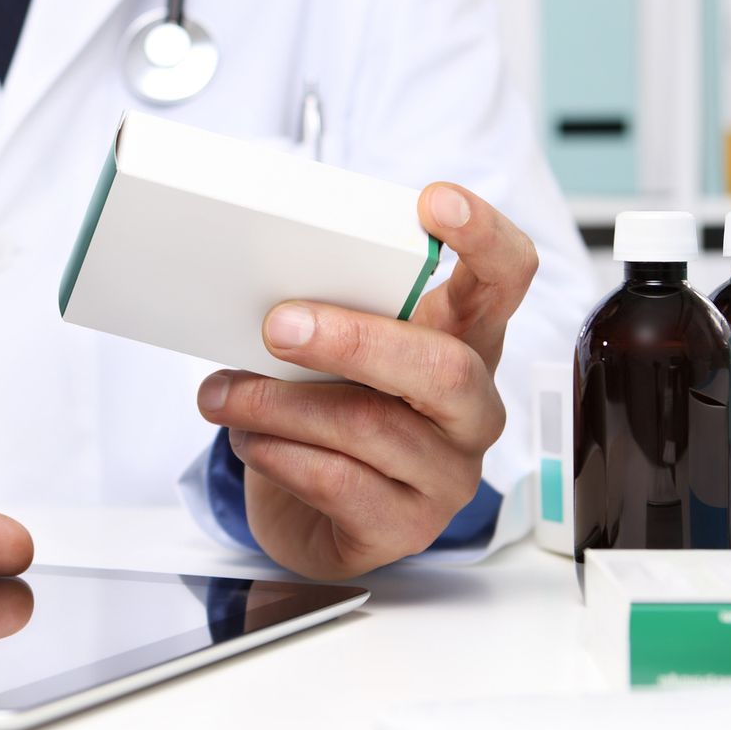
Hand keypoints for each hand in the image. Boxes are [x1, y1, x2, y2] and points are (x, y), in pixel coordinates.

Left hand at [196, 183, 533, 578]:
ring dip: (278, 404)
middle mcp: (471, 409)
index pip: (507, 278)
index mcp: (464, 341)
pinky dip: (278, 454)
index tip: (433, 202)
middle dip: (353, 340)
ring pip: (370, 426)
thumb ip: (330, 310)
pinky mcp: (405, 527)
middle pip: (443, 367)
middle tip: (277, 325)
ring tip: (223, 394)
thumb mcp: (339, 352)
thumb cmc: (328, 410)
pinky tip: (249, 439)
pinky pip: (339, 482)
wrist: (311, 515)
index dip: (484, 237)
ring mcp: (448, 474)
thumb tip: (266, 286)